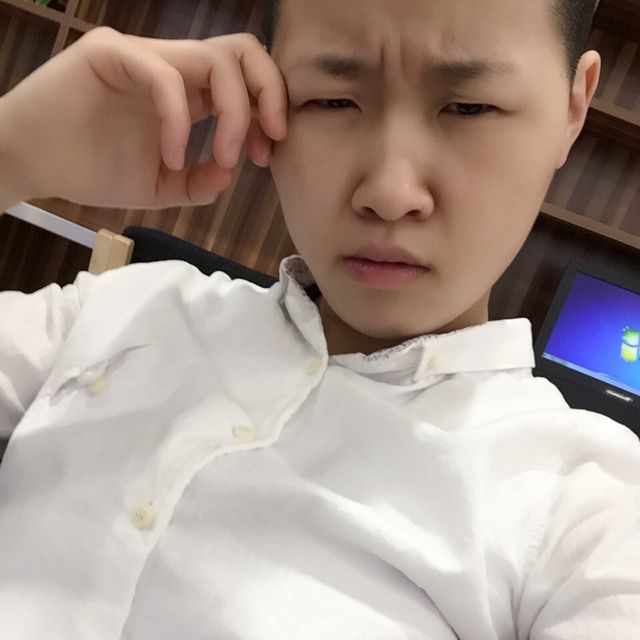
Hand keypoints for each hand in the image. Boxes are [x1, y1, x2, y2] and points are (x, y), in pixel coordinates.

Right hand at [0, 27, 287, 208]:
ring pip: (213, 59)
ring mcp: (142, 56)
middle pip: (242, 52)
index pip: (245, 78)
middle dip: (269, 95)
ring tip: (223, 157)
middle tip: (264, 145)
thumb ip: (197, 182)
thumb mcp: (159, 187)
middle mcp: (171, 68)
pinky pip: (165, 77)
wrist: (33, 164)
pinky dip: (180, 121)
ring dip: (233, 113)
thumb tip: (230, 174)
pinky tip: (172, 156)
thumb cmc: (92, 170)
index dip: (268, 110)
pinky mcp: (111, 53)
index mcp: (187, 94)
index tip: (266, 154)